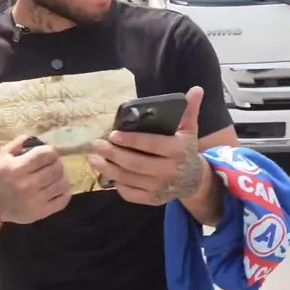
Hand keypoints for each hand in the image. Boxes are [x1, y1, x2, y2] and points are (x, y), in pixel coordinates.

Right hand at [0, 135, 71, 223]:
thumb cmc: (1, 178)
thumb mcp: (4, 156)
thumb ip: (19, 143)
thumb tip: (37, 138)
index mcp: (17, 169)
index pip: (46, 154)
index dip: (51, 151)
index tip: (49, 154)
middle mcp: (27, 185)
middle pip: (57, 168)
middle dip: (57, 163)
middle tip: (53, 164)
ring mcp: (36, 200)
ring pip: (62, 183)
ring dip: (62, 176)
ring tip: (56, 176)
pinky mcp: (42, 212)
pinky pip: (63, 199)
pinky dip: (65, 192)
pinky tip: (58, 188)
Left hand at [88, 87, 209, 205]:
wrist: (194, 180)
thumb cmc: (186, 150)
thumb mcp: (190, 130)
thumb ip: (189, 110)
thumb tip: (196, 89)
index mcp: (177, 150)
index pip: (151, 145)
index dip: (131, 140)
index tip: (113, 135)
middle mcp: (169, 171)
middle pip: (136, 163)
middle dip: (113, 154)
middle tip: (96, 145)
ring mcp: (160, 187)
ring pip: (130, 179)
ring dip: (108, 169)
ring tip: (93, 158)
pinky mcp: (152, 199)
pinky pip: (131, 194)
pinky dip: (117, 185)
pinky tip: (106, 174)